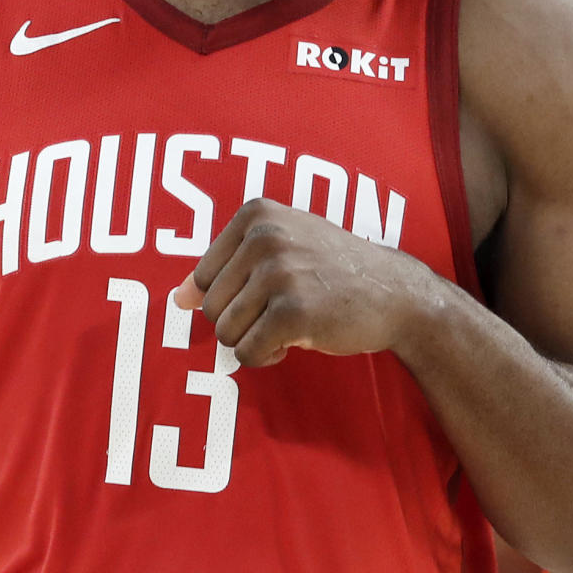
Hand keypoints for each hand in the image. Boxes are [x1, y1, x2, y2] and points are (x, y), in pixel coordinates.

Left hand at [173, 198, 414, 366]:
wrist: (395, 292)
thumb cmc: (331, 271)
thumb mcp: (280, 249)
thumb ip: (227, 267)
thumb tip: (177, 299)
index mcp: (256, 215)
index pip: (203, 276)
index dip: (231, 298)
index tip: (268, 293)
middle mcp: (264, 237)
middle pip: (210, 307)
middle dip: (241, 322)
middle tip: (282, 312)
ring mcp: (278, 274)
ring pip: (225, 333)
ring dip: (254, 341)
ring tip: (289, 325)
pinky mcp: (292, 312)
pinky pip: (247, 353)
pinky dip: (266, 357)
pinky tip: (295, 342)